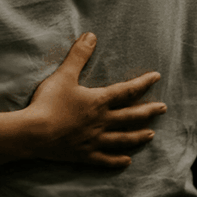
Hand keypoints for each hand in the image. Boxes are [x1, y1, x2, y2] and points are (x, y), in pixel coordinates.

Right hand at [24, 32, 165, 167]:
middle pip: (131, 116)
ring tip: (151, 134)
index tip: (156, 77)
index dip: (143, 83)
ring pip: (123, 139)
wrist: (34, 132)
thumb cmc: (48, 103)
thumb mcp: (63, 75)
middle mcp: (102, 121)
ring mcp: (94, 140)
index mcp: (99, 101)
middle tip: (163, 108)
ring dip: (138, 136)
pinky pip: (105, 159)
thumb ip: (78, 56)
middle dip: (149, 111)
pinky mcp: (84, 155)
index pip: (127, 90)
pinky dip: (117, 161)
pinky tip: (127, 161)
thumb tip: (91, 35)